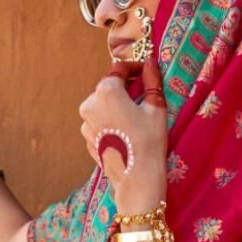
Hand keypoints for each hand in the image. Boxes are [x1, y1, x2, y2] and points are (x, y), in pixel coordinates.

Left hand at [79, 58, 168, 215]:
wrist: (137, 178)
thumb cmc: (149, 141)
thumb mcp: (156, 108)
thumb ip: (151, 80)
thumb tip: (150, 63)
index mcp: (106, 91)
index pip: (119, 69)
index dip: (135, 68)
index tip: (146, 72)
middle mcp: (89, 104)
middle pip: (109, 87)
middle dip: (125, 88)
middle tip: (144, 96)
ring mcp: (85, 123)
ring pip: (103, 105)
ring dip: (117, 105)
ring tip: (136, 117)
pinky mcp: (87, 139)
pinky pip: (99, 122)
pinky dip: (111, 121)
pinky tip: (126, 132)